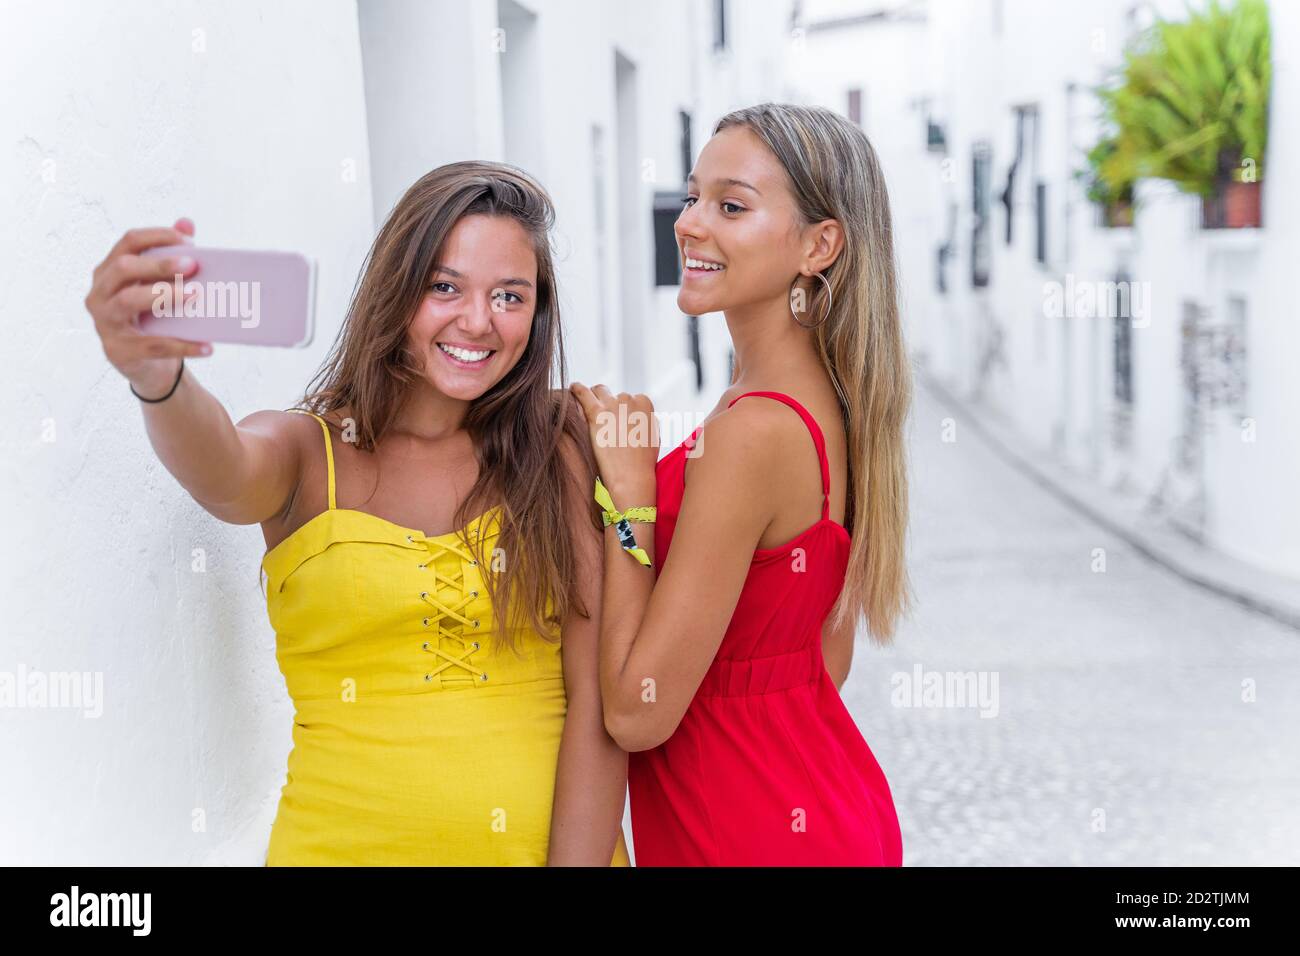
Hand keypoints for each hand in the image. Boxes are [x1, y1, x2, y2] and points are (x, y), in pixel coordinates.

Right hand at [84, 218, 212, 394]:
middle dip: (158, 264)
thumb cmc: (154, 317)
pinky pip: (153, 345)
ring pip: (129, 302)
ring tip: (196, 296)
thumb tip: (187, 222)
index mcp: (109, 271)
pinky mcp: (118, 351)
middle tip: (193, 266)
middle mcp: (100, 293)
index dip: (157, 237)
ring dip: (164, 295)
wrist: (149, 366)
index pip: (128, 242)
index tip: (189, 240)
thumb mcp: (160, 286)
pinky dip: (183, 345)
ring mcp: (105, 322)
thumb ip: (170, 255)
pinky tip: (208, 346)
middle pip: (124, 268)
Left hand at [569, 383, 658, 498]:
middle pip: (614, 396)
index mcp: (645, 403)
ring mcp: (612, 404)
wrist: (631, 477)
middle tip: (605, 423)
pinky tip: (573, 389)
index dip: (624, 412)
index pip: (631, 399)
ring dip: (595, 398)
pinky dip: (577, 389)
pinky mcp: (596, 413)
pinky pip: (582, 393)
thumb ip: (645, 420)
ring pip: (599, 391)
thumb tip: (638, 415)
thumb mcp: (652, 436)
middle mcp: (629, 399)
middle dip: (610, 406)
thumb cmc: (642, 462)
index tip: (619, 424)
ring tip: (588, 408)